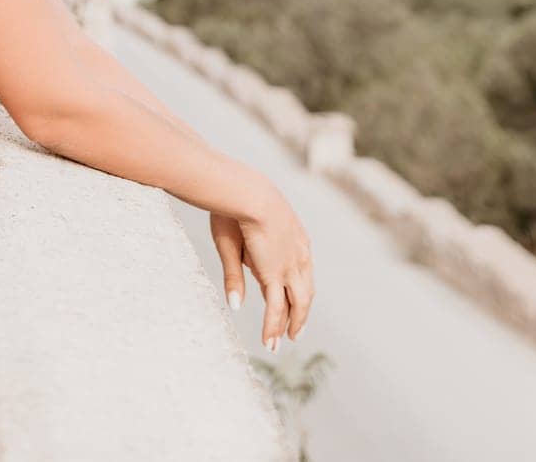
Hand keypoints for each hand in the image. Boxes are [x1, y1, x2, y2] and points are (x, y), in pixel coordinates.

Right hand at [211, 184, 313, 351]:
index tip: (286, 305)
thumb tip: (236, 305)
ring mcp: (288, 266)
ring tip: (281, 343)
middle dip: (297, 314)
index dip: (290, 290)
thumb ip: (236, 276)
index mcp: (293, 239)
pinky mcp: (276, 274)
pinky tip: (268, 341)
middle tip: (293, 333)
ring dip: (289, 325)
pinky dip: (273, 327)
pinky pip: (276, 307)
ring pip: (294, 304)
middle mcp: (297, 255)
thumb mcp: (234, 243)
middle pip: (301, 291)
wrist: (245, 192)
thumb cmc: (234, 205)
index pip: (295, 271)